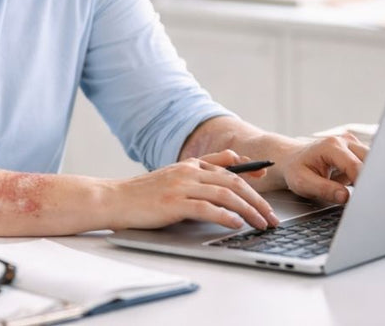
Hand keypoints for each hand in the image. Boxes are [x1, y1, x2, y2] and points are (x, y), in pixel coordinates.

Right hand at [107, 150, 280, 230]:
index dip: (251, 172)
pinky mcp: (174, 203)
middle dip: (257, 200)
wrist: (113, 199)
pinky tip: (236, 224)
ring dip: (248, 210)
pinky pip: (206, 208)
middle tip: (270, 216)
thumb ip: (201, 169)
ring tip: (261, 224)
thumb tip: (233, 161)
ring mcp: (181, 186)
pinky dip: (225, 216)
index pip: (229, 166)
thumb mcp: (174, 175)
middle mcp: (189, 172)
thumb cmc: (143, 193)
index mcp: (190, 165)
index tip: (267, 178)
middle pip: (233, 182)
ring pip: (225, 195)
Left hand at [281, 134, 367, 204]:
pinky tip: (352, 183)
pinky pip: (368, 165)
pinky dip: (364, 177)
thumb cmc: (296, 169)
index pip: (355, 166)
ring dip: (366, 178)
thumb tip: (345, 197)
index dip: (361, 184)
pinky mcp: (356, 151)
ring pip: (372, 162)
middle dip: (369, 180)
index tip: (363, 199)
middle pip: (370, 161)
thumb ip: (324, 190)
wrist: (292, 158)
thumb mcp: (303, 182)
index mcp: (331, 146)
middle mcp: (345, 141)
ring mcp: (352, 144)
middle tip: (363, 198)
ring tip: (351, 188)